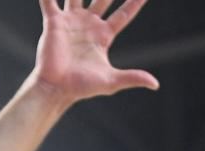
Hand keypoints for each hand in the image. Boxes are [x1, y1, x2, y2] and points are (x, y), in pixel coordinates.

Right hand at [33, 0, 158, 101]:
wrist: (57, 88)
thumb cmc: (82, 87)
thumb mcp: (111, 82)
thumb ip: (132, 77)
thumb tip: (155, 84)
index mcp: (104, 35)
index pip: (124, 14)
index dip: (135, 2)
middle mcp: (89, 24)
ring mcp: (71, 20)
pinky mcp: (54, 21)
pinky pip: (49, 0)